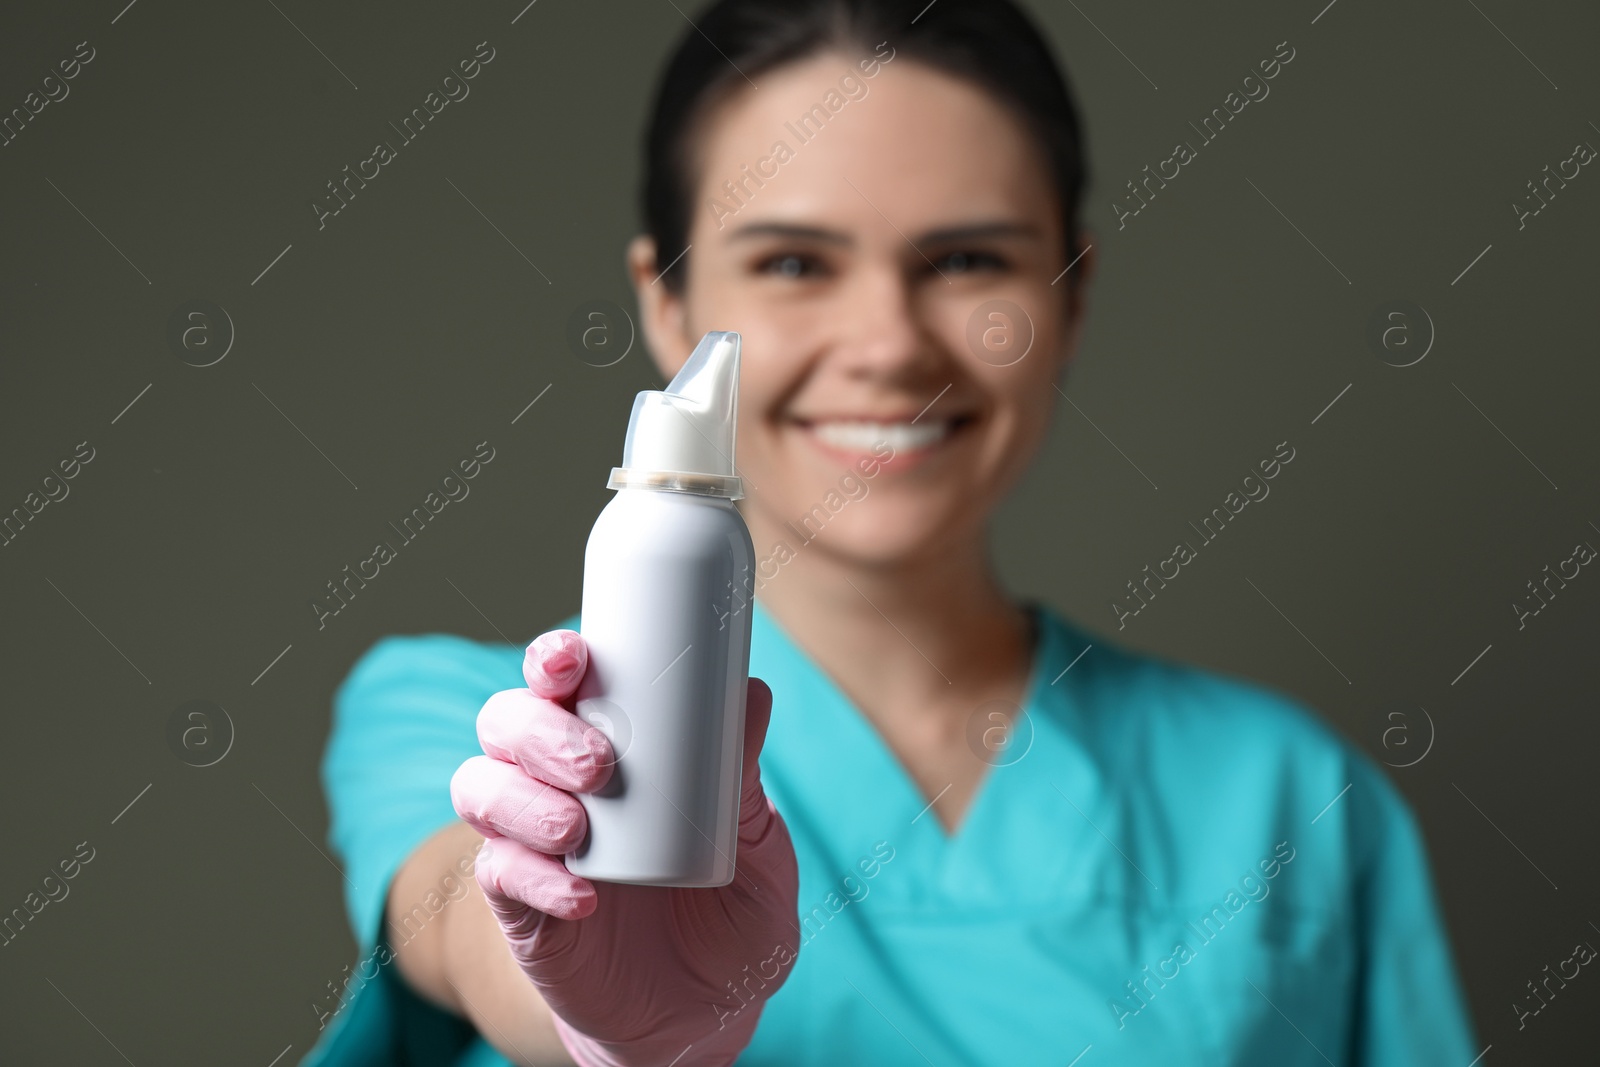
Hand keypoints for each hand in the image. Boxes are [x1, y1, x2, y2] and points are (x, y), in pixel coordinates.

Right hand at [450, 629, 800, 1066]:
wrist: (707, 1016)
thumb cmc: (732, 915)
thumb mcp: (755, 847)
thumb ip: (744, 779)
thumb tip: (754, 693)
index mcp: (613, 746)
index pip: (562, 683)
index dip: (552, 659)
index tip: (572, 658)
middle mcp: (556, 783)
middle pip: (506, 723)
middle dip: (538, 730)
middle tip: (597, 764)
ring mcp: (533, 844)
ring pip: (479, 788)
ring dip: (521, 798)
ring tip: (578, 828)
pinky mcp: (520, 908)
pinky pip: (497, 875)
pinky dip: (533, 878)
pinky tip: (582, 896)